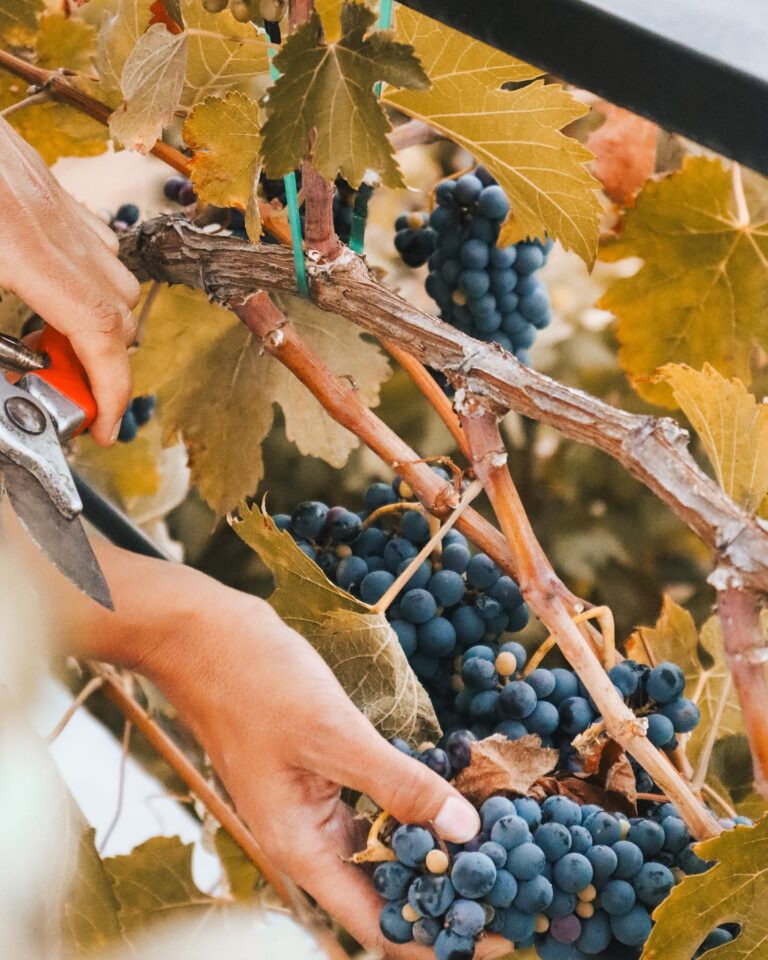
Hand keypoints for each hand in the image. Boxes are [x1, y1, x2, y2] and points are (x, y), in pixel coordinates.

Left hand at [0, 119, 140, 444]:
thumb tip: (9, 378)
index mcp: (15, 243)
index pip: (99, 329)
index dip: (112, 389)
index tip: (104, 426)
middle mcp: (48, 218)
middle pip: (119, 310)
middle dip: (104, 364)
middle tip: (65, 390)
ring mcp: (50, 194)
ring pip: (116, 275)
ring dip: (100, 320)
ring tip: (52, 340)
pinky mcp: (42, 178)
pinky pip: (95, 239)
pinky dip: (89, 278)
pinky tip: (49, 288)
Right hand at [49, 544, 510, 957]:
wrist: (205, 638)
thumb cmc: (257, 683)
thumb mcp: (333, 734)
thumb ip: (398, 783)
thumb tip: (465, 830)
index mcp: (300, 847)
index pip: (377, 926)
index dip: (436, 940)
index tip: (499, 940)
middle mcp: (308, 838)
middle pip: (383, 894)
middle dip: (444, 899)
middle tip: (513, 892)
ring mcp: (314, 805)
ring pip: (382, 850)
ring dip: (432, 853)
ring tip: (494, 851)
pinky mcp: (322, 774)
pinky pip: (374, 808)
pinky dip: (411, 810)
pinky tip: (447, 799)